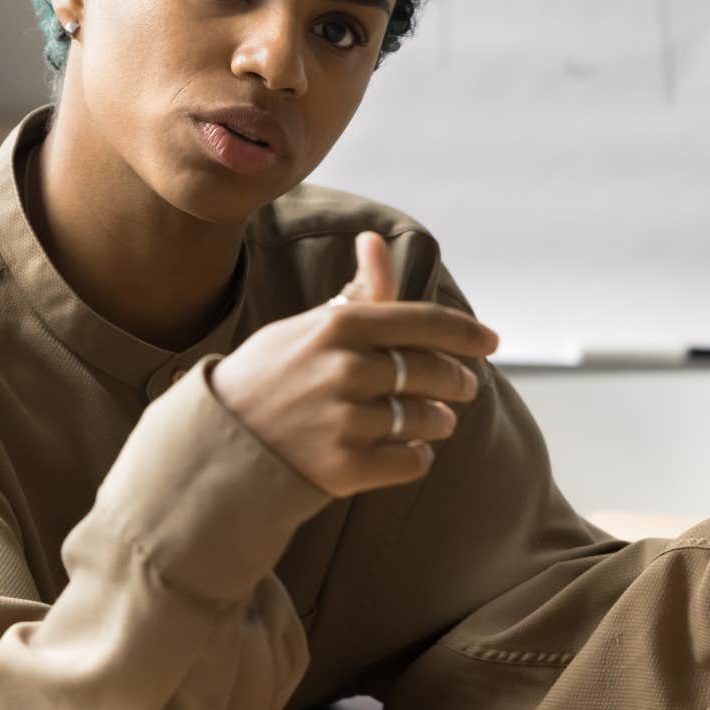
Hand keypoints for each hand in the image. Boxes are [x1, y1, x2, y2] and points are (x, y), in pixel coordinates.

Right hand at [212, 232, 498, 497]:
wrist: (219, 447)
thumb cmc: (270, 378)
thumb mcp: (306, 328)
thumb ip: (355, 294)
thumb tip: (375, 241)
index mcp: (337, 326)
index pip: (423, 322)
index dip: (466, 333)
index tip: (491, 342)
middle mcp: (344, 370)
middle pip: (433, 372)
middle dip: (458, 381)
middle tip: (463, 387)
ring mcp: (344, 420)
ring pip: (427, 419)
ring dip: (439, 420)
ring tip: (434, 419)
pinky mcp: (345, 468)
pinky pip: (412, 461)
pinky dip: (418, 456)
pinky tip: (408, 450)